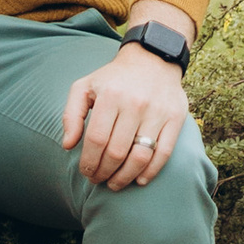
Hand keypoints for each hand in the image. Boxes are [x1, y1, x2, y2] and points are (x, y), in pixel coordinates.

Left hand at [62, 34, 190, 189]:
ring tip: (115, 184)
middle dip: (104, 172)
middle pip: (116, 151)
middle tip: (98, 180)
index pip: (96, 139)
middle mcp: (134, 104)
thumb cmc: (113, 79)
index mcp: (110, 96)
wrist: (152, 60)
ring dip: (125, 177)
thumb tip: (67, 145)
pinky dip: (150, 172)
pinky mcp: (175, 119)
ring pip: (140, 156)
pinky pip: (163, 153)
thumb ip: (71, 114)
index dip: (89, 161)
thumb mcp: (85, 86)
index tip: (86, 172)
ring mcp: (157, 113)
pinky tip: (139, 180)